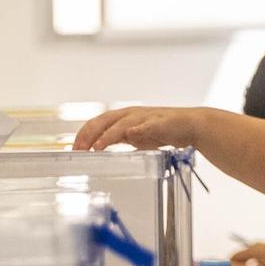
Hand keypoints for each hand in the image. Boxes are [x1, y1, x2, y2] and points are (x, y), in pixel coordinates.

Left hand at [72, 105, 212, 151]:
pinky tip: (132, 133)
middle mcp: (131, 115)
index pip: (97, 123)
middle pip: (104, 121)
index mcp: (123, 118)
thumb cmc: (163, 132)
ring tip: (97, 146)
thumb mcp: (137, 139)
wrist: (190, 125)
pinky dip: (139, 128)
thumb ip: (120, 141)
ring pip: (122, 123)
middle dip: (89, 134)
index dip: (84, 134)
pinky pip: (148, 125)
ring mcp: (145, 117)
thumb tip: (99, 151)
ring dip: (108, 134)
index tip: (74, 149)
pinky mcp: (160, 122)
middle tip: (79, 150)